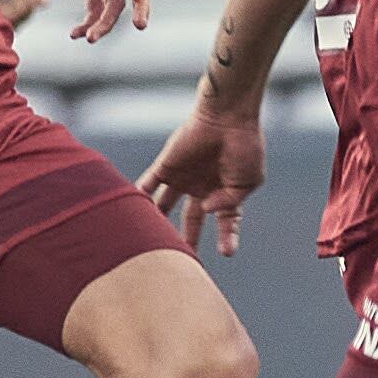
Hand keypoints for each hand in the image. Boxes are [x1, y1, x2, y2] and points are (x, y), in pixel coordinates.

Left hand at [136, 101, 266, 255]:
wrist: (227, 117)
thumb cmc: (244, 146)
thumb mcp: (248, 181)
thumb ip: (230, 202)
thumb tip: (206, 209)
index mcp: (224, 190)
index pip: (225, 221)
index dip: (228, 237)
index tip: (228, 253)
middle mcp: (202, 186)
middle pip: (189, 220)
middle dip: (185, 239)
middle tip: (178, 260)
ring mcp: (182, 177)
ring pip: (164, 206)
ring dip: (156, 223)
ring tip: (147, 244)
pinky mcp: (166, 166)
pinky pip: (148, 184)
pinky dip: (137, 197)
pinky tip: (129, 216)